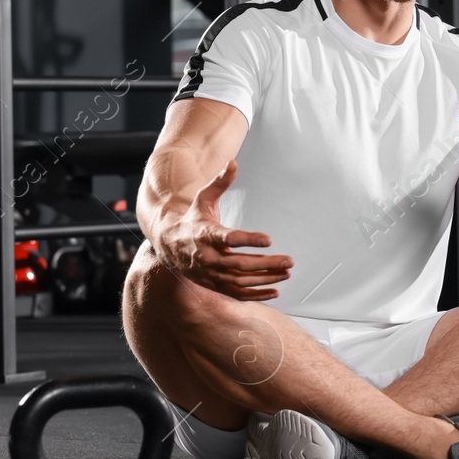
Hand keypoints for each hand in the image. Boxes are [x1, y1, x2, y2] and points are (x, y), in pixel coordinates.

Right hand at [155, 159, 291, 300]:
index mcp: (205, 234)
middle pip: (240, 264)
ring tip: (287, 273)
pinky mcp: (214, 285)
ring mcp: (210, 274)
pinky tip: (275, 292)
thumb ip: (220, 183)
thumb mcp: (203, 198)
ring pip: (241, 281)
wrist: (169, 245)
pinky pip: (237, 294)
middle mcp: (207, 257)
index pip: (229, 238)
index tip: (269, 239)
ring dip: (266, 279)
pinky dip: (256, 295)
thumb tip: (233, 163)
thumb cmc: (193, 219)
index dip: (249, 239)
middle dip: (266, 263)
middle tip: (289, 260)